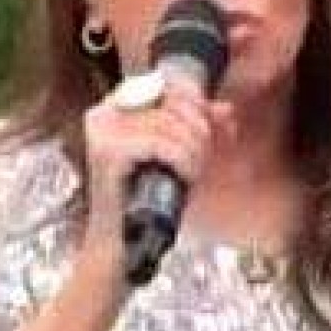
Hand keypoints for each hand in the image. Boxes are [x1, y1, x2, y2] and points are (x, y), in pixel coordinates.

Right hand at [81, 73, 234, 266]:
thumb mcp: (179, 157)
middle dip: (200, 131)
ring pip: (172, 125)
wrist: (122, 247)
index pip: (166, 84)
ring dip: (195, 152)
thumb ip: (200, 129)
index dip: (196, 102)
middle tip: (200, 160)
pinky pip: (164, 144)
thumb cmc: (149, 202)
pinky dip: (183, 162)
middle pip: (172, 102)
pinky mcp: (108, 152)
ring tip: (191, 174)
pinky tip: (184, 179)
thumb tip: (227, 109)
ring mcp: (103, 132)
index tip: (214, 125)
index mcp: (114, 108)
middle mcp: (104, 114)